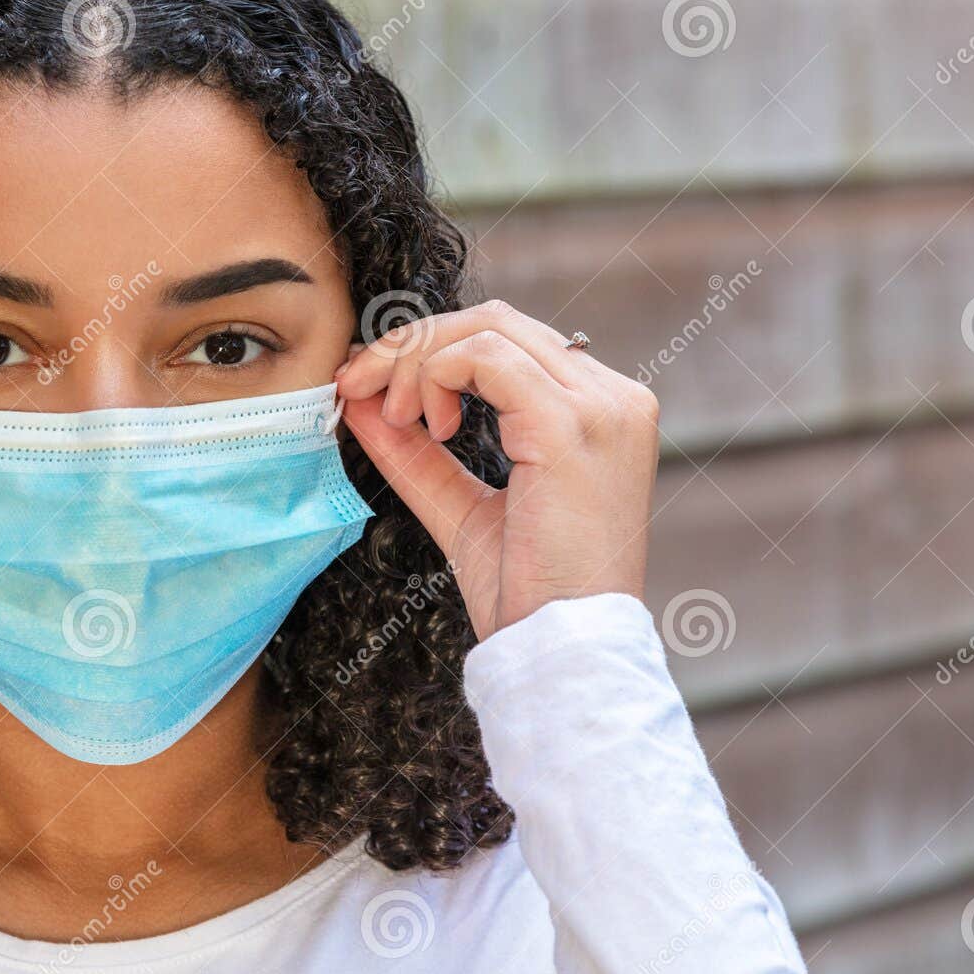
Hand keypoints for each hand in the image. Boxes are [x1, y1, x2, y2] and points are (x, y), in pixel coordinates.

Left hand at [335, 300, 658, 639]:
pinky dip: (434, 376)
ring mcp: (600, 406)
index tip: (370, 387)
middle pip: (494, 322)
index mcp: (600, 412)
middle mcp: (613, 397)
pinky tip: (427, 427)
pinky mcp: (571, 425)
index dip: (428, 350)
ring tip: (400, 422)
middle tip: (360, 388)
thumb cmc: (527, 593)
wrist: (564, 651)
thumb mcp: (460, 507)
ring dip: (416, 363)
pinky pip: (484, 358)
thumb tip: (359, 396)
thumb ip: (415, 451)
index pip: (507, 341)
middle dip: (411, 346)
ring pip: (485, 330)